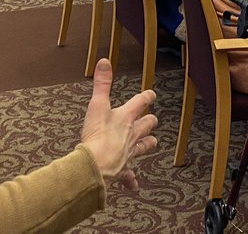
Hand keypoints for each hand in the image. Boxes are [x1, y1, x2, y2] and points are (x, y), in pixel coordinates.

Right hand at [79, 59, 157, 191]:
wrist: (95, 165)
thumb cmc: (96, 136)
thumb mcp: (97, 105)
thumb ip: (102, 83)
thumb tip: (105, 62)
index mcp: (126, 118)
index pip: (140, 103)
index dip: (146, 97)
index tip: (152, 94)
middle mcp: (131, 135)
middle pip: (145, 126)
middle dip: (149, 122)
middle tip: (152, 119)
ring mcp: (128, 153)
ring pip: (143, 148)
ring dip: (147, 145)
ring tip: (151, 143)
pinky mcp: (122, 170)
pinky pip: (129, 177)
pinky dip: (131, 181)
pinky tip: (134, 186)